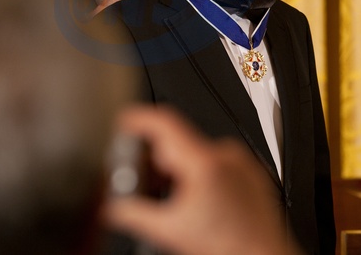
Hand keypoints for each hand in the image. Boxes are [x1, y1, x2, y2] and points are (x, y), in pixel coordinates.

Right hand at [103, 106, 300, 254]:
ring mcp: (238, 161)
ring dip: (175, 169)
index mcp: (206, 161)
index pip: (165, 121)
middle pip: (175, 141)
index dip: (139, 117)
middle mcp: (225, 154)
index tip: (124, 120)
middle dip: (153, 159)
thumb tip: (113, 206)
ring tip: (170, 197)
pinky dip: (195, 172)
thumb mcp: (172, 231)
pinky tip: (194, 198)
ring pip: (193, 152)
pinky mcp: (247, 170)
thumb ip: (135, 213)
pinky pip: (213, 159)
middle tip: (140, 180)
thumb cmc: (232, 248)